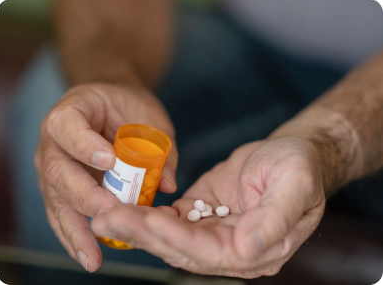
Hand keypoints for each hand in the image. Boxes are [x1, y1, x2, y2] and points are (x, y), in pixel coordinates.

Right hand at [34, 83, 177, 271]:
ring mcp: (52, 165)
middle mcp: (53, 140)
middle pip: (58, 170)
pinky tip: (87, 254)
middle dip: (85, 196)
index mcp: (72, 111)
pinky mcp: (58, 187)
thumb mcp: (149, 117)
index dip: (84, 144)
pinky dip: (74, 234)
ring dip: (75, 229)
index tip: (108, 161)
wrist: (108, 105)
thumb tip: (167, 185)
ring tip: (92, 256)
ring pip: (56, 198)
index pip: (67, 125)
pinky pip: (62, 211)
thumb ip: (160, 147)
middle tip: (111, 213)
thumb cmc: (128, 107)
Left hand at [90, 138, 325, 277]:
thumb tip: (248, 248)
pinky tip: (124, 207)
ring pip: (171, 235)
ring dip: (139, 226)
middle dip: (145, 234)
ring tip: (106, 214)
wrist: (290, 153)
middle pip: (182, 248)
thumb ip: (274, 220)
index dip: (179, 238)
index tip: (150, 221)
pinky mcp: (202, 213)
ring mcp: (215, 232)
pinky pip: (172, 219)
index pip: (211, 252)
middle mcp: (232, 248)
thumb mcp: (295, 186)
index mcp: (258, 248)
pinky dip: (148, 215)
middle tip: (108, 219)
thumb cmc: (299, 168)